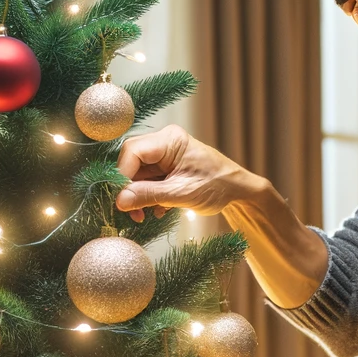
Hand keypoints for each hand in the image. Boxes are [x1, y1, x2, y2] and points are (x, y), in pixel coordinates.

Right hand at [115, 125, 260, 221]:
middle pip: (131, 162)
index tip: (120, 199)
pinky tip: (156, 211)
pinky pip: (147, 180)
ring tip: (142, 216)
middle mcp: (164, 143)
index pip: (132, 151)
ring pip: (137, 174)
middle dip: (129, 188)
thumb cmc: (218, 186)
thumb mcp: (182, 194)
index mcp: (170, 140)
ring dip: (137, 196)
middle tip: (130, 212)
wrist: (238, 191)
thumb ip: (149, 196)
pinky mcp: (166, 168)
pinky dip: (147, 196)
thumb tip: (120, 200)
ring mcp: (164, 155)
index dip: (122, 175)